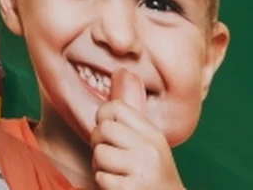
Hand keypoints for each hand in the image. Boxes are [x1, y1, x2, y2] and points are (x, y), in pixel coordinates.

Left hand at [90, 69, 185, 189]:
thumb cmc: (152, 174)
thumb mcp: (148, 142)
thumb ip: (131, 117)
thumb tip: (121, 74)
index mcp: (153, 134)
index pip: (115, 107)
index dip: (103, 118)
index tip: (108, 132)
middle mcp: (150, 149)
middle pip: (102, 129)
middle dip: (99, 143)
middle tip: (111, 156)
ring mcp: (142, 170)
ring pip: (99, 153)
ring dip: (101, 167)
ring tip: (117, 173)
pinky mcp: (131, 189)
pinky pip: (101, 177)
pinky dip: (105, 184)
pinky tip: (120, 186)